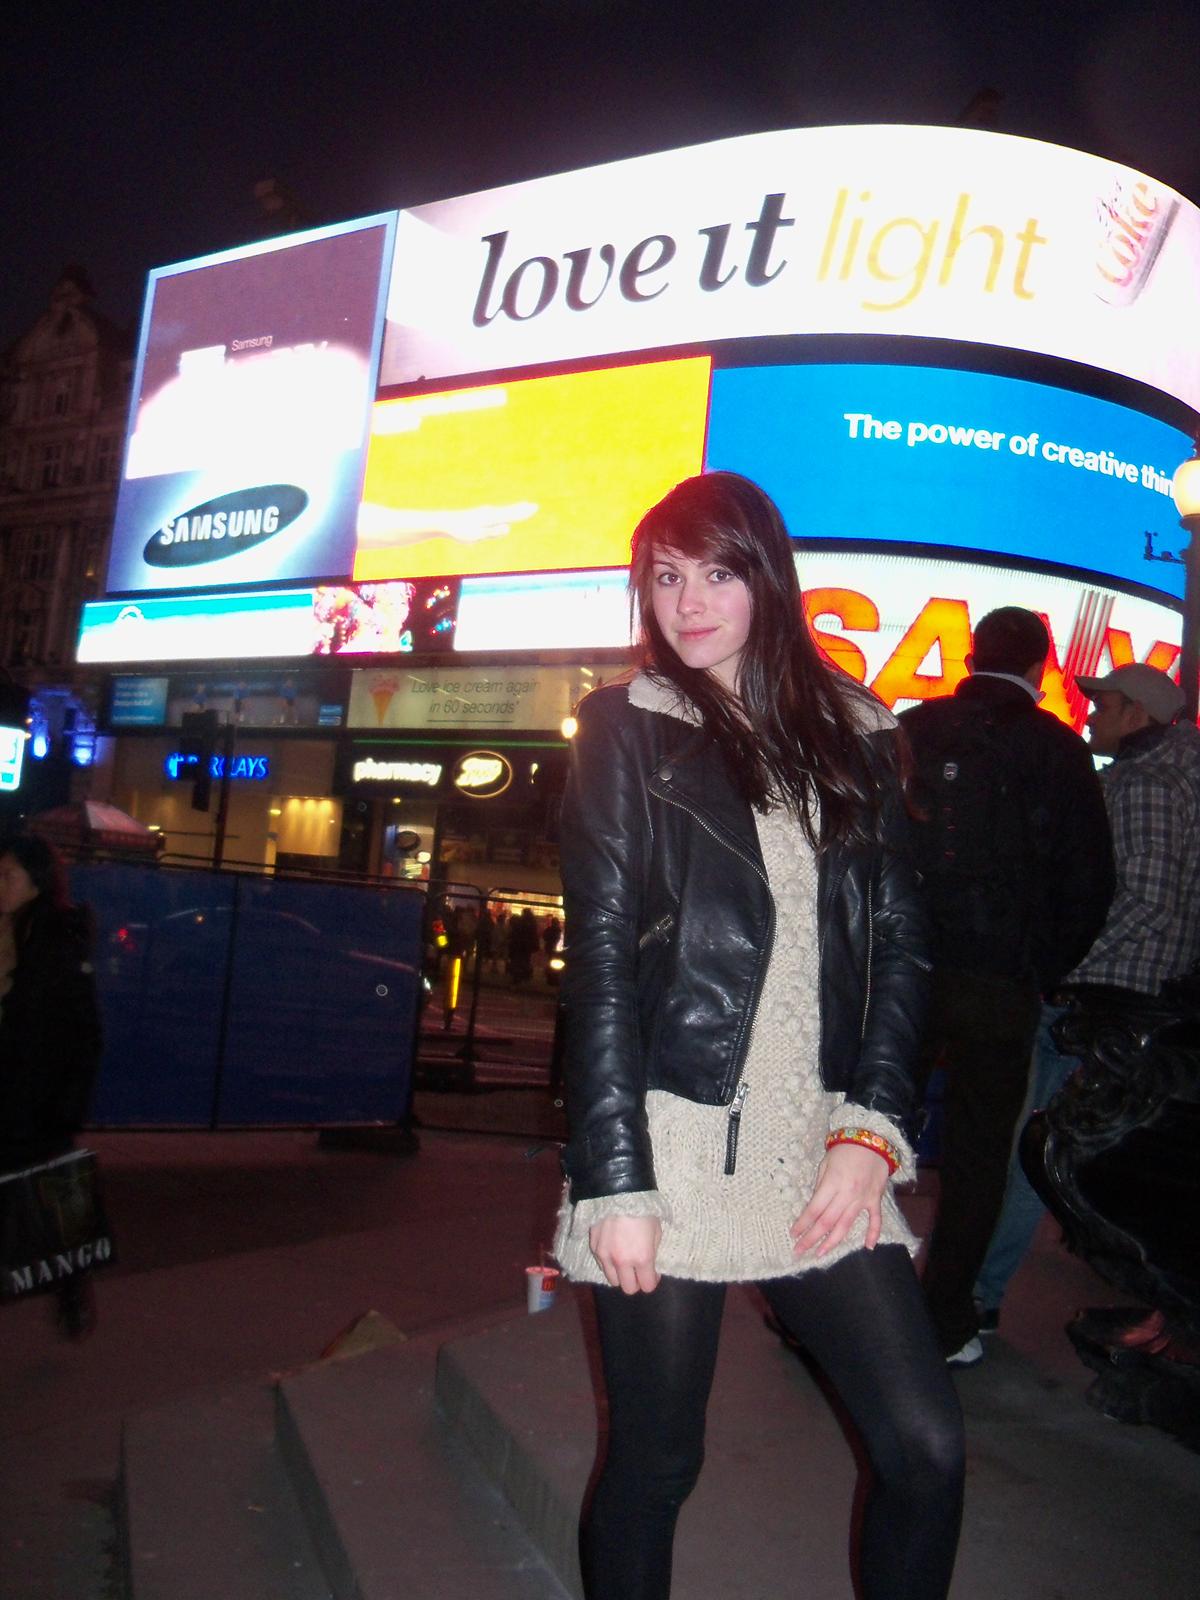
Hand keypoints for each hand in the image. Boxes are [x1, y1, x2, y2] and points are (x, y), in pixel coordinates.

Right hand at [589, 1214, 661, 1294]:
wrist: (617, 1191)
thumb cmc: (643, 1209)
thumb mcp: (657, 1229)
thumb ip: (653, 1251)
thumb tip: (651, 1265)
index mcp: (642, 1258)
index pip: (647, 1286)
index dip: (651, 1281)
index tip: (652, 1273)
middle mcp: (623, 1262)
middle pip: (628, 1289)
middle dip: (635, 1282)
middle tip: (638, 1271)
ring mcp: (606, 1256)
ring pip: (613, 1280)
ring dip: (620, 1275)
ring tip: (624, 1262)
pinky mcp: (594, 1248)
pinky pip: (602, 1265)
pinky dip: (609, 1263)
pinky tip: (613, 1251)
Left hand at [790, 1142, 889, 1258]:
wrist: (872, 1140)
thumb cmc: (845, 1150)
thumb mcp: (826, 1163)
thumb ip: (820, 1185)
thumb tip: (814, 1206)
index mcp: (832, 1184)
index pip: (814, 1209)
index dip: (803, 1223)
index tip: (793, 1234)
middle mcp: (847, 1195)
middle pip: (827, 1222)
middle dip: (812, 1238)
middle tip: (799, 1251)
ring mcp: (862, 1199)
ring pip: (846, 1225)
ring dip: (833, 1242)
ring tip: (820, 1254)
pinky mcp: (875, 1200)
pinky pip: (875, 1220)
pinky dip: (873, 1233)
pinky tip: (868, 1247)